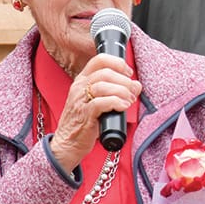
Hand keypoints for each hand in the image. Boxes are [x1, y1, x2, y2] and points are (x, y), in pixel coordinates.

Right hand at [48, 54, 142, 171]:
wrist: (68, 144)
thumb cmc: (85, 122)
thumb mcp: (99, 102)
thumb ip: (116, 91)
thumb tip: (136, 85)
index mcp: (82, 80)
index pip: (100, 60)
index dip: (118, 63)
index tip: (129, 74)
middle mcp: (79, 87)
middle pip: (105, 72)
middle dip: (124, 81)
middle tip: (132, 92)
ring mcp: (80, 101)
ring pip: (103, 86)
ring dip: (122, 92)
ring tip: (128, 101)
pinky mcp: (84, 115)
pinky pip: (101, 103)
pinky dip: (116, 102)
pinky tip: (122, 107)